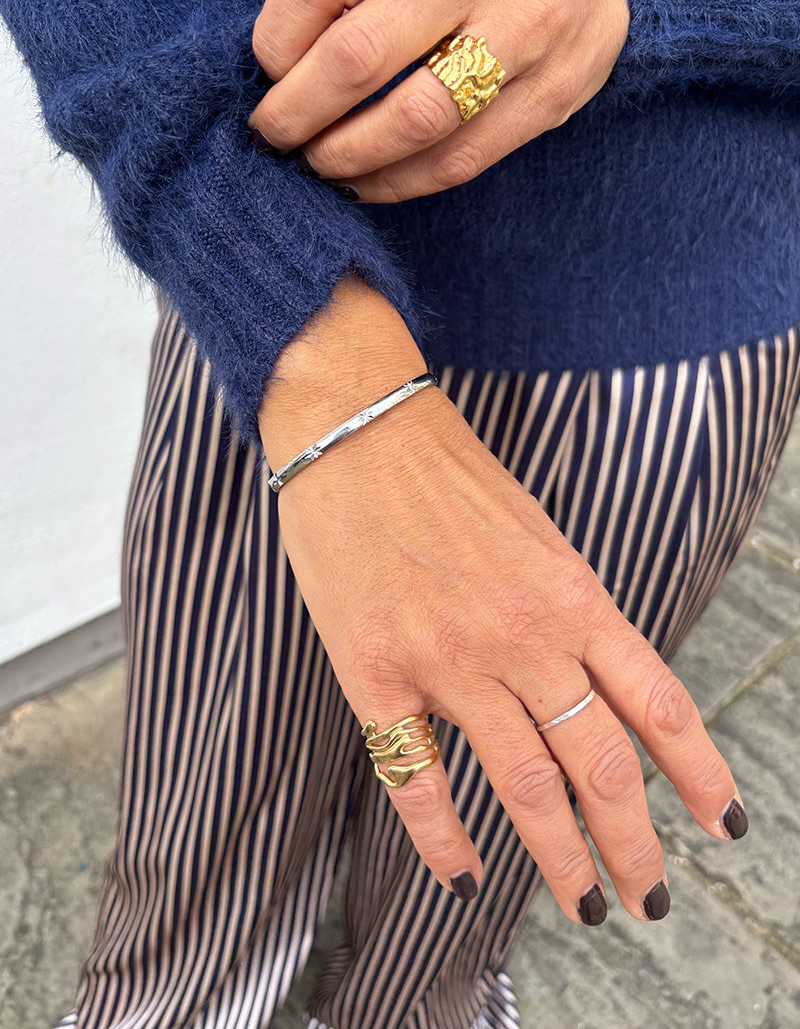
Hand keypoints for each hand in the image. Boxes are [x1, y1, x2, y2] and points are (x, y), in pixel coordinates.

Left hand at [247, 0, 629, 200]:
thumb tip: (279, 61)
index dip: (275, 33)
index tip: (268, 66)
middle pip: (359, 55)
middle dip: (297, 111)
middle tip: (273, 134)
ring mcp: (524, 33)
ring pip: (412, 121)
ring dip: (346, 156)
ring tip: (317, 162)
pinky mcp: (550, 96)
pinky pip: (457, 160)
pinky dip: (397, 183)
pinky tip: (366, 182)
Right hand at [258, 275, 745, 924]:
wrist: (357, 432)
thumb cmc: (447, 474)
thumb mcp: (538, 534)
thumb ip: (571, 611)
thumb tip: (600, 686)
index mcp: (572, 596)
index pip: (659, 705)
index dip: (701, 775)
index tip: (724, 824)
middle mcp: (523, 636)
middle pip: (600, 765)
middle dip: (634, 844)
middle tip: (647, 895)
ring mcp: (448, 660)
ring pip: (523, 786)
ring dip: (561, 858)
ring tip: (584, 904)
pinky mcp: (376, 673)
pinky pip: (416, 778)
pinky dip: (443, 838)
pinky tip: (463, 873)